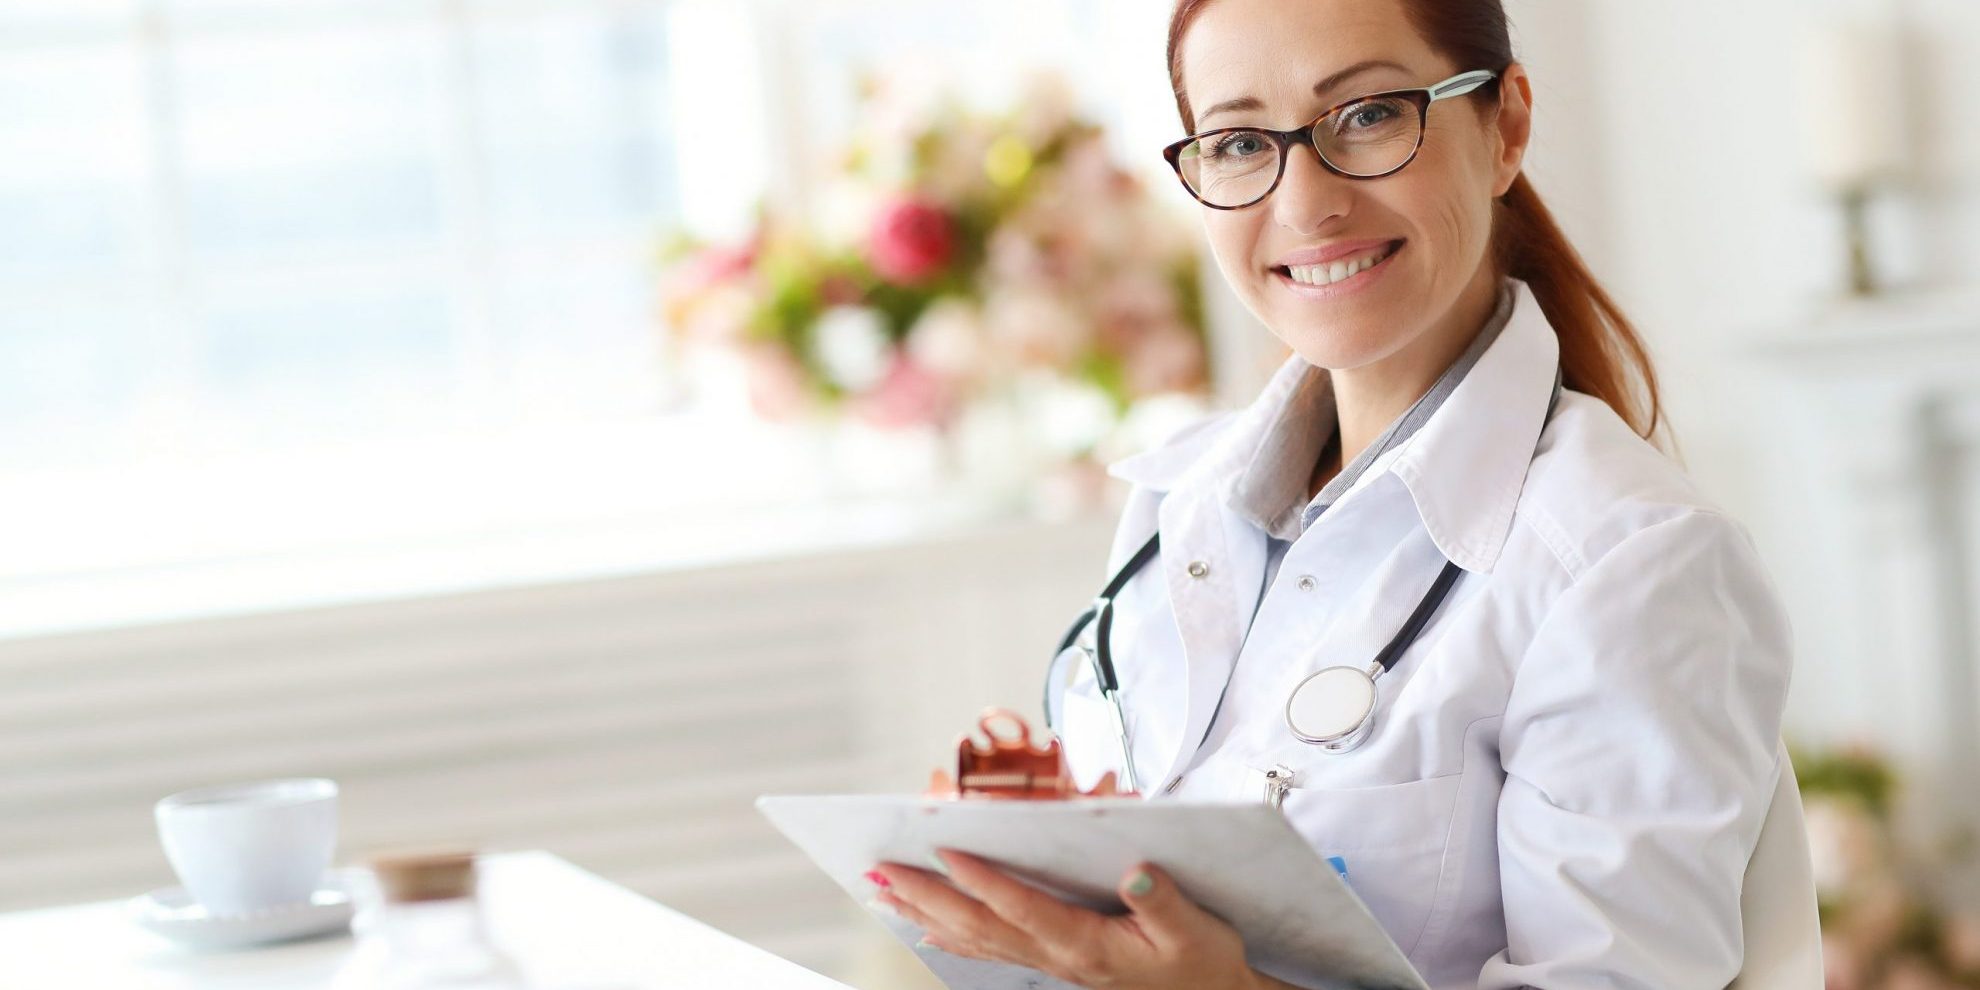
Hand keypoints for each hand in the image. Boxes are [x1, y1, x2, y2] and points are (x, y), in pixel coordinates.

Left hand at [866, 849, 1261, 989]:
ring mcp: (1050, 962)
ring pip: (976, 937)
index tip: (947, 850)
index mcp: (1086, 944)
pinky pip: (990, 948)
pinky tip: (926, 927)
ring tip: (886, 891)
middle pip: (980, 924)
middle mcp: (1058, 956)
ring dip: (927, 912)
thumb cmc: (1201, 961)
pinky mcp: (1053, 961)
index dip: (983, 880)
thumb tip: (1138, 870)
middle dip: (928, 895)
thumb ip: (1163, 900)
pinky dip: (952, 935)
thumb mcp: (1195, 930)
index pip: (1023, 908)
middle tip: (885, 870)